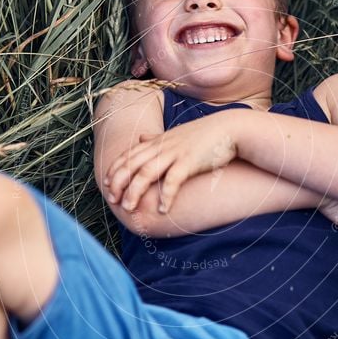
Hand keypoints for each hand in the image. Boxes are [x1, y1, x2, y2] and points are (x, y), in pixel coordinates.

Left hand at [104, 113, 238, 213]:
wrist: (230, 129)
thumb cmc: (204, 134)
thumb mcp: (176, 134)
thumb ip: (156, 139)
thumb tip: (140, 138)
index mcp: (158, 141)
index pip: (128, 155)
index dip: (114, 170)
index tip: (106, 186)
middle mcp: (163, 146)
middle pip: (132, 165)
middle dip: (119, 184)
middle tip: (114, 201)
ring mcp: (176, 153)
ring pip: (146, 173)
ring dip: (135, 192)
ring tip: (129, 208)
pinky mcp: (190, 162)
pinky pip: (173, 180)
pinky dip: (166, 196)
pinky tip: (163, 210)